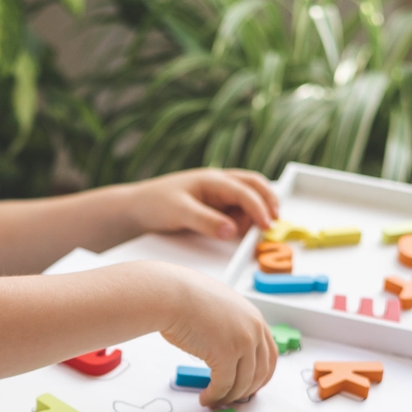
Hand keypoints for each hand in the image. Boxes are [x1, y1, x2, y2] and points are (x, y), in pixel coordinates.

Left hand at [130, 168, 278, 239]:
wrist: (137, 208)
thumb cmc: (155, 203)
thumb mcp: (179, 212)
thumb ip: (206, 221)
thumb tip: (232, 230)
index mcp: (212, 179)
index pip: (244, 190)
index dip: (259, 207)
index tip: (267, 225)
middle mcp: (219, 183)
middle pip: (254, 185)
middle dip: (269, 201)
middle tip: (275, 222)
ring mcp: (219, 194)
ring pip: (249, 197)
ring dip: (258, 210)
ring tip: (259, 230)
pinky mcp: (216, 207)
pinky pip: (239, 210)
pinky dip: (247, 218)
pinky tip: (243, 231)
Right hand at [156, 263, 277, 405]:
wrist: (172, 294)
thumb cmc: (186, 297)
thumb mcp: (221, 308)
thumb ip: (232, 327)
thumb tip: (227, 350)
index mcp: (254, 318)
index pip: (270, 355)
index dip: (262, 375)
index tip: (253, 386)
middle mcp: (253, 331)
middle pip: (260, 373)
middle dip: (246, 390)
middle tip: (234, 398)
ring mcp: (242, 344)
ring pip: (243, 383)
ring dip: (229, 396)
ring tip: (215, 400)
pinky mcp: (226, 356)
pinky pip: (223, 385)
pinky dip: (215, 396)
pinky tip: (205, 397)